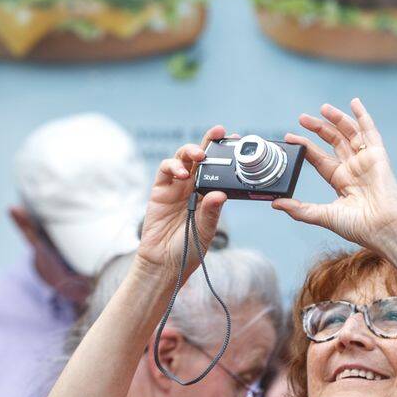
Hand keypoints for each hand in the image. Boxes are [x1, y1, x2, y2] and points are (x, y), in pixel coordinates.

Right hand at [136, 128, 228, 279]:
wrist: (164, 263)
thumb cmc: (188, 249)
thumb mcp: (205, 232)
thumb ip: (211, 213)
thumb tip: (220, 193)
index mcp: (209, 194)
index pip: (219, 168)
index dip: (226, 153)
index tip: (237, 140)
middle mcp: (193, 187)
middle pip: (201, 157)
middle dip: (209, 141)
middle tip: (218, 133)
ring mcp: (176, 187)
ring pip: (183, 158)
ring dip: (191, 152)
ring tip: (199, 156)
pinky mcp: (160, 190)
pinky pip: (165, 170)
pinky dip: (173, 166)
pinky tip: (181, 174)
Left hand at [273, 99, 396, 255]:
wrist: (383, 227)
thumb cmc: (359, 226)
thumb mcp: (324, 216)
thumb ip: (300, 209)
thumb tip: (276, 204)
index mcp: (340, 181)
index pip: (319, 158)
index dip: (305, 147)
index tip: (290, 138)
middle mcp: (353, 168)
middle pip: (334, 141)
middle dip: (318, 128)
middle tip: (302, 118)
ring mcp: (365, 160)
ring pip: (349, 133)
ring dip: (336, 119)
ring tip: (323, 108)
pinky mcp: (378, 155)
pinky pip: (370, 131)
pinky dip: (363, 116)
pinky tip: (354, 102)